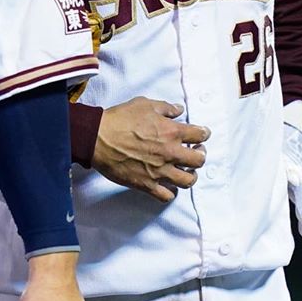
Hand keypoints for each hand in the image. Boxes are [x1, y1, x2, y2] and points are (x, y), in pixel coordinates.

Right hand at [93, 97, 209, 202]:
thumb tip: (178, 110)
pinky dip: (170, 192)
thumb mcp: (144, 104)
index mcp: (171, 132)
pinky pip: (167, 196)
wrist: (98, 138)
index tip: (202, 134)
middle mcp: (169, 153)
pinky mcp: (147, 184)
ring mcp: (159, 171)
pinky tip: (168, 185)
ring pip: (187, 181)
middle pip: (199, 161)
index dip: (204, 134)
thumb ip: (165, 108)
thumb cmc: (120, 119)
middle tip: (196, 152)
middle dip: (201, 155)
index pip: (199, 135)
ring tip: (186, 171)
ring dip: (190, 175)